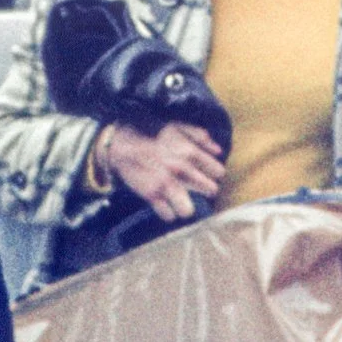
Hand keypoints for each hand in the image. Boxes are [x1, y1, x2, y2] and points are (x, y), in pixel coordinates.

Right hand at [106, 122, 225, 222]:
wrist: (122, 144)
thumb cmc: (150, 133)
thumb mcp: (176, 126)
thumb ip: (199, 136)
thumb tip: (218, 151)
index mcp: (190, 152)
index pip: (218, 172)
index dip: (215, 175)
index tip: (210, 175)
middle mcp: (181, 169)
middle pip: (210, 190)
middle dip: (207, 190)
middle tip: (200, 189)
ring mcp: (166, 184)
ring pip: (188, 210)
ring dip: (187, 208)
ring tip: (184, 204)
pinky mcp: (151, 195)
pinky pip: (167, 215)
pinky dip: (168, 213)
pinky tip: (166, 207)